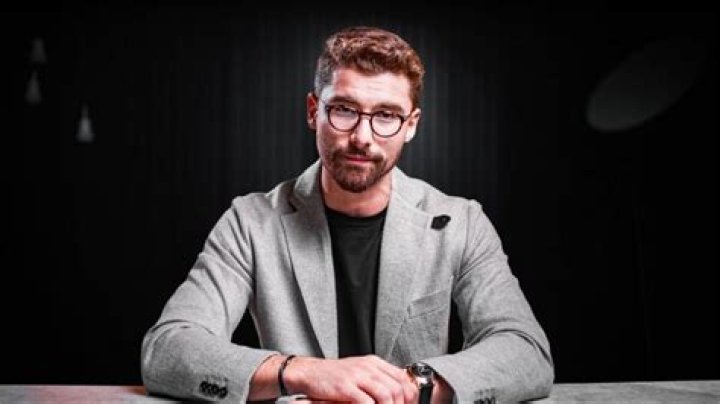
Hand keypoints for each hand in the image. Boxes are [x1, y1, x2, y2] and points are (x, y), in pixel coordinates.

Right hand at [284, 355, 417, 402]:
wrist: (310, 372)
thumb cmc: (335, 376)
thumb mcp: (360, 371)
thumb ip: (378, 379)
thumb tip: (397, 393)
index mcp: (374, 363)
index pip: (403, 378)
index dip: (410, 396)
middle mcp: (368, 367)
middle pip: (397, 388)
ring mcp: (357, 376)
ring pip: (386, 395)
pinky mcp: (345, 386)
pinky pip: (366, 402)